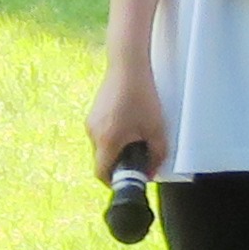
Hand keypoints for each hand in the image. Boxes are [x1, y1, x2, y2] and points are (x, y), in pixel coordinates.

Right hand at [86, 61, 166, 185]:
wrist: (128, 67)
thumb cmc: (143, 98)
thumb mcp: (157, 130)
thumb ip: (156, 156)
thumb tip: (151, 172)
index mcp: (107, 141)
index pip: (101, 173)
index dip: (114, 182)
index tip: (129, 181)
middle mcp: (93, 133)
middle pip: (102, 160)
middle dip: (120, 163)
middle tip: (140, 158)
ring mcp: (91, 122)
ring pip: (102, 146)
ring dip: (117, 149)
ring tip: (137, 138)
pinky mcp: (93, 113)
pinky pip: (101, 133)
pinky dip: (113, 137)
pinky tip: (130, 125)